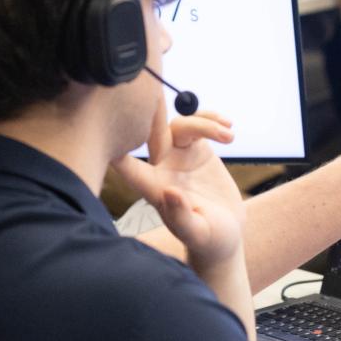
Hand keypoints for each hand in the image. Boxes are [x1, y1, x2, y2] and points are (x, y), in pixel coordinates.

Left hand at [111, 97, 242, 269]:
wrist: (225, 234)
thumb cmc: (208, 240)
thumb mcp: (198, 234)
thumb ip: (181, 216)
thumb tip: (169, 193)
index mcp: (153, 187)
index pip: (128, 164)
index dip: (118, 146)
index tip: (111, 122)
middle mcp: (162, 167)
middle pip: (152, 132)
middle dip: (156, 112)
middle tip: (168, 100)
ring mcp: (179, 155)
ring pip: (180, 124)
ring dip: (204, 123)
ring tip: (228, 135)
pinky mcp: (198, 149)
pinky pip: (199, 124)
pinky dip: (212, 119)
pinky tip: (229, 127)